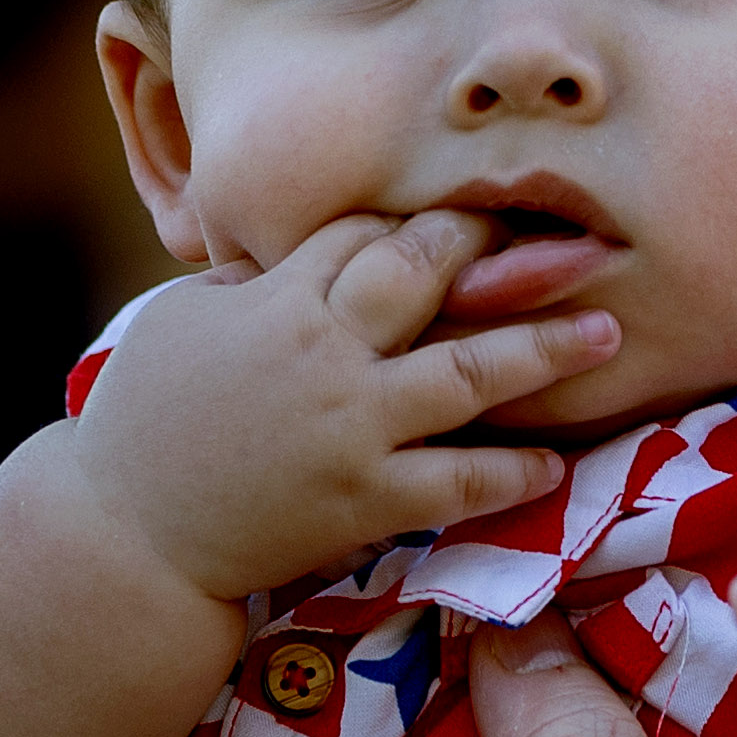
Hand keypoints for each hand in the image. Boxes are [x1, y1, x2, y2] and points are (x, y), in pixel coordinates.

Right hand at [71, 210, 617, 599]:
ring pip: (467, 373)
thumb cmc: (145, 419)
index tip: (480, 202)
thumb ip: (253, 279)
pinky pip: (457, 482)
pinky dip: (510, 473)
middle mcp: (325, 353)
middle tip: (565, 233)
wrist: (129, 534)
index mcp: (277, 299)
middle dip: (493, 246)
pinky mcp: (365, 500)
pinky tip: (554, 465)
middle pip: (425, 275)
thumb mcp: (184, 319)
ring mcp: (351, 429)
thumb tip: (301, 242)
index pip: (365, 233)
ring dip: (545, 350)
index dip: (423, 215)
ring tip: (608, 331)